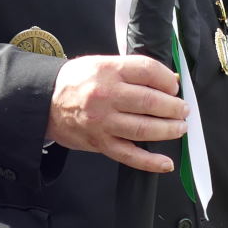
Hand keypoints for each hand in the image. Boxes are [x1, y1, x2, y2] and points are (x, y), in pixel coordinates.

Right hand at [45, 55, 186, 173]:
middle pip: (151, 101)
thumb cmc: (76, 82)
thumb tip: (168, 80)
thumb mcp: (101, 64)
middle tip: (183, 110)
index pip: (148, 71)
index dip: (167, 80)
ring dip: (169, 130)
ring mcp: (103, 122)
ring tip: (180, 128)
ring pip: (144, 128)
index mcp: (109, 71)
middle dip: (174, 107)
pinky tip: (166, 163)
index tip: (174, 87)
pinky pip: (129, 155)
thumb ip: (133, 70)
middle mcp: (106, 96)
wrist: (44, 102)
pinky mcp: (100, 143)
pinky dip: (150, 162)